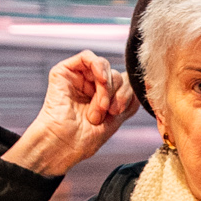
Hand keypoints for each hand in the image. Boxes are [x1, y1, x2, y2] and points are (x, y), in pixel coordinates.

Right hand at [3, 51, 138, 178]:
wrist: (64, 144)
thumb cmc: (85, 138)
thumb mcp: (116, 119)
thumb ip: (129, 100)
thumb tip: (137, 83)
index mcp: (102, 98)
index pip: (124, 83)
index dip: (127, 94)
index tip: (120, 112)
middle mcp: (90, 86)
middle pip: (116, 75)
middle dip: (116, 94)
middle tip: (108, 111)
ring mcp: (78, 78)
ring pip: (104, 66)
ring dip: (107, 86)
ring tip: (101, 106)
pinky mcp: (64, 71)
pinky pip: (87, 56)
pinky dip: (98, 66)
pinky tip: (101, 79)